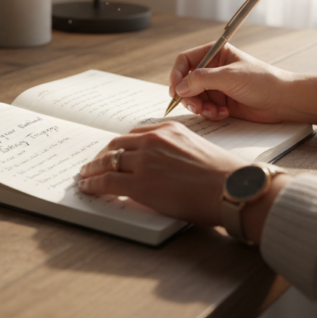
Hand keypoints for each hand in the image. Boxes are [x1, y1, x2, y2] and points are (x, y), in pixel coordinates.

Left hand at [78, 121, 245, 226]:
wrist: (231, 188)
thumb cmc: (223, 176)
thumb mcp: (197, 150)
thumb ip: (176, 151)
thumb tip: (165, 166)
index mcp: (168, 129)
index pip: (135, 134)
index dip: (121, 145)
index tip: (114, 152)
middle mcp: (153, 140)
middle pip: (117, 144)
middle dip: (103, 155)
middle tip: (94, 163)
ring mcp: (144, 160)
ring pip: (107, 160)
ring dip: (93, 168)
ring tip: (85, 175)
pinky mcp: (138, 182)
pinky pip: (106, 181)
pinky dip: (92, 183)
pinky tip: (87, 187)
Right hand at [169, 43, 316, 125]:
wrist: (283, 101)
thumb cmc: (262, 81)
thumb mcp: (229, 76)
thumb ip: (202, 80)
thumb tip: (179, 87)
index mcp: (215, 53)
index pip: (185, 61)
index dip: (177, 75)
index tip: (175, 90)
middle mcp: (213, 69)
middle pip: (186, 82)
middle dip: (189, 96)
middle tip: (196, 106)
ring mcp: (217, 86)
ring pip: (194, 97)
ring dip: (200, 107)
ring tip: (214, 111)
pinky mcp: (221, 102)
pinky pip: (205, 108)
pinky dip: (210, 113)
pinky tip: (224, 113)